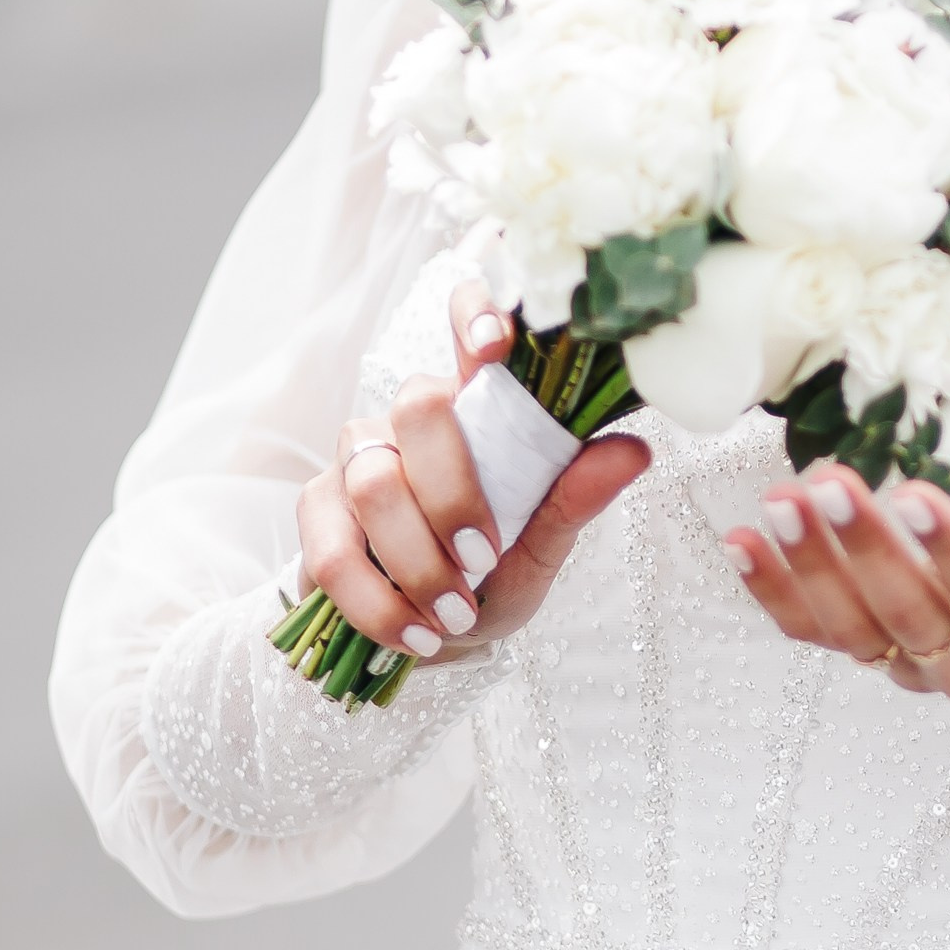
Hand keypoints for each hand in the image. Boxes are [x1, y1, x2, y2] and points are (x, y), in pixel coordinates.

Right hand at [293, 288, 646, 665]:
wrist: (431, 636)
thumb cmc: (492, 577)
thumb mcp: (542, 549)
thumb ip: (573, 500)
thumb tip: (632, 451)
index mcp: (477, 408)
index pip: (468, 322)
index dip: (474, 313)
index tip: (495, 345)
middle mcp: (411, 418)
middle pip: (418, 406)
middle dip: (453, 494)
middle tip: (483, 562)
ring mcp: (357, 457)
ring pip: (374, 484)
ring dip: (418, 563)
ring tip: (455, 616)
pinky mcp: (316, 507)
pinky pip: (332, 549)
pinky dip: (377, 602)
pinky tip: (413, 634)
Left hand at [724, 464, 949, 733]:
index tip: (915, 491)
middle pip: (907, 617)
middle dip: (864, 551)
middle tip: (827, 483)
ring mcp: (910, 667)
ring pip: (851, 631)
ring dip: (808, 568)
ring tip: (778, 502)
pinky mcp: (871, 654)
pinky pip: (814, 634)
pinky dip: (772, 593)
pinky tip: (740, 541)